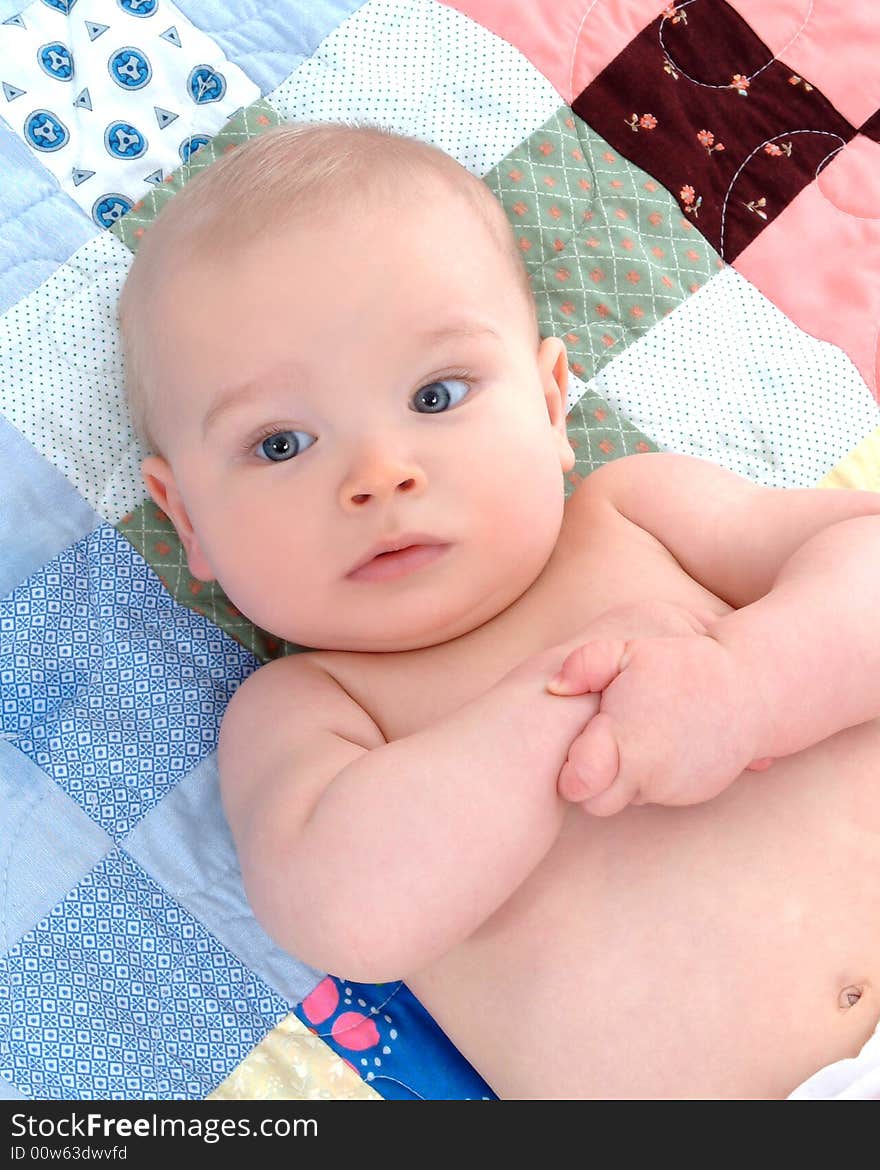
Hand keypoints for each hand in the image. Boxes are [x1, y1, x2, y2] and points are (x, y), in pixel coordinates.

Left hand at [547, 629, 771, 815]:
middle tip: (597, 745)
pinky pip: (657, 794)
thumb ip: (587, 664)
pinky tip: (659, 743)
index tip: (574, 755)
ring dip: (623, 776)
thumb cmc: (684, 664)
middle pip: (597, 802)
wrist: (753, 687)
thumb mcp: (631, 650)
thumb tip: (554, 687)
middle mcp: (649, 774)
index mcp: (626, 740)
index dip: (569, 774)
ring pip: (627, 798)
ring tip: (635, 734)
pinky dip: (652, 776)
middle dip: (591, 782)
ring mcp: (673, 788)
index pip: (578, 785)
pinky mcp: (694, 793)